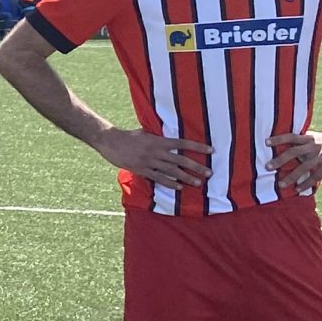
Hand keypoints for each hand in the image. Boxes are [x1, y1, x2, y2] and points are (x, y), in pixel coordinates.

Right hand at [93, 126, 209, 188]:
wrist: (110, 141)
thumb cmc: (127, 136)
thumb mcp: (145, 133)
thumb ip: (158, 138)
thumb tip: (169, 139)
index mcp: (159, 140)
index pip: (183, 143)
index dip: (198, 147)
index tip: (211, 151)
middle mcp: (156, 151)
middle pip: (181, 160)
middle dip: (196, 166)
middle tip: (209, 173)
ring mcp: (149, 161)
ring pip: (172, 170)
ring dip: (186, 177)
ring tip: (198, 182)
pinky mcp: (141, 169)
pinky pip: (158, 178)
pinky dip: (170, 183)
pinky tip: (179, 187)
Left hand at [270, 127, 321, 195]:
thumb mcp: (316, 137)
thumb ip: (302, 142)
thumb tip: (285, 148)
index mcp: (308, 138)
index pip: (291, 136)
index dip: (278, 139)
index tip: (265, 142)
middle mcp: (314, 145)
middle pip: (294, 151)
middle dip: (280, 159)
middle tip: (267, 166)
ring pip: (305, 165)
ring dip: (292, 176)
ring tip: (281, 184)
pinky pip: (318, 174)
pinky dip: (307, 182)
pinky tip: (299, 189)